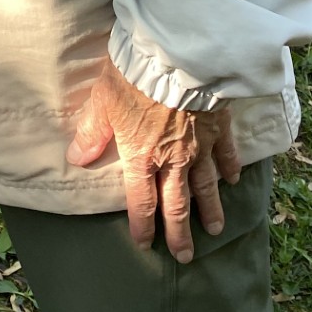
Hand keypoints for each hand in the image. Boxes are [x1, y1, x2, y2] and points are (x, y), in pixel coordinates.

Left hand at [66, 56, 240, 262]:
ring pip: (206, 185)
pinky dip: (230, 168)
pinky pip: (226, 153)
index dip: (143, 224)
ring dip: (210, 209)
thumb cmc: (134, 76)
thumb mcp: (103, 101)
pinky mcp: (219, 126)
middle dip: (180, 231)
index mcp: (143, 155)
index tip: (145, 244)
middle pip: (177, 203)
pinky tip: (234, 180)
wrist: (175, 56)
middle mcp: (173, 158)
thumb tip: (77, 159)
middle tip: (185, 255)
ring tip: (215, 229)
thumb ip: (92, 132)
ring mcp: (200, 145)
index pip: (142, 199)